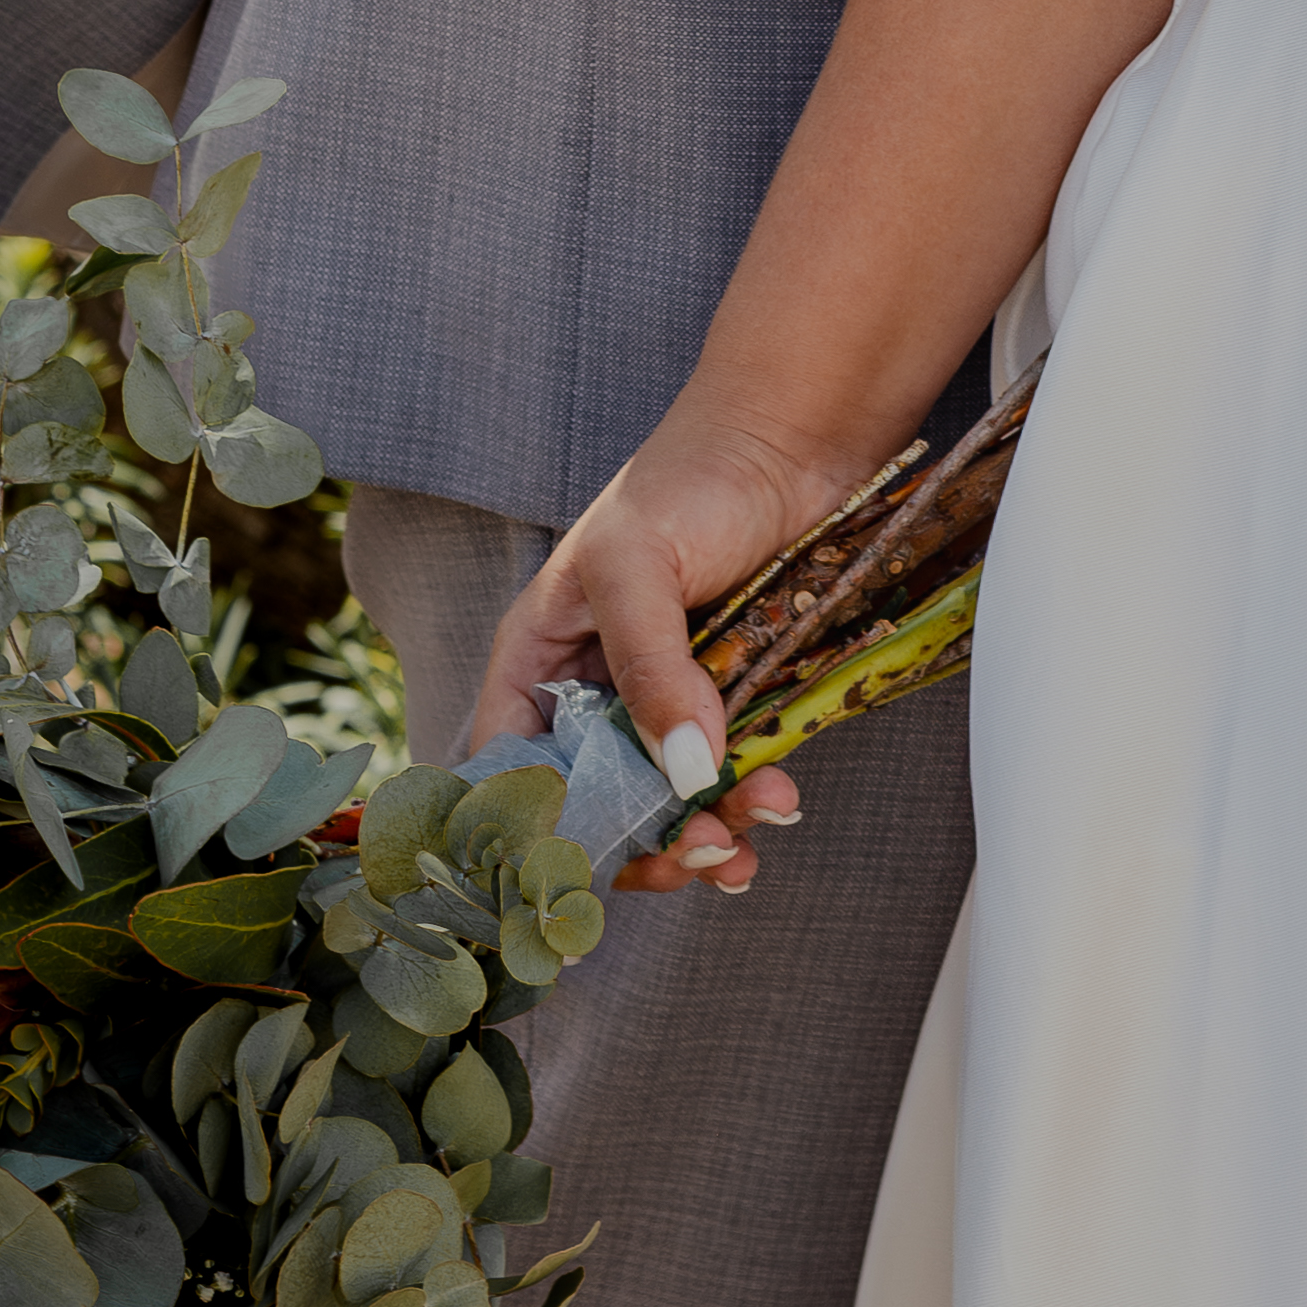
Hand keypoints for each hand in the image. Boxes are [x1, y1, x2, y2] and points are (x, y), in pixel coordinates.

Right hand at [470, 412, 823, 898]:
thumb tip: (685, 771)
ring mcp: (665, 698)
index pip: (509, 769)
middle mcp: (594, 689)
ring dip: (707, 832)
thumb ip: (650, 666)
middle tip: (698, 852)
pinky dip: (748, 803)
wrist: (797, 437)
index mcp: (539, 656)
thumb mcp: (640, 564)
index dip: (534, 829)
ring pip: (668, 800)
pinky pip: (728, 776)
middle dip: (643, 843)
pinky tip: (778, 802)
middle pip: (596, 803)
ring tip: (751, 831)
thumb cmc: (693, 476)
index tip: (584, 869)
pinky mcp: (731, 699)